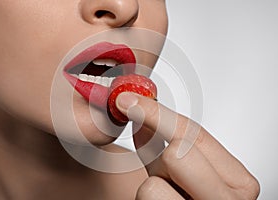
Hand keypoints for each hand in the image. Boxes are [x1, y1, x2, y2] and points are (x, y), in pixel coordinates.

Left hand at [116, 92, 259, 199]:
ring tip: (163, 192)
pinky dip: (146, 198)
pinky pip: (148, 197)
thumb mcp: (175, 166)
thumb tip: (137, 104)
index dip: (156, 114)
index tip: (128, 100)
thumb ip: (161, 138)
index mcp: (236, 181)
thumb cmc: (178, 195)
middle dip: (158, 155)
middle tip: (158, 161)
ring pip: (154, 185)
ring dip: (151, 184)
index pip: (195, 134)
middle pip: (178, 154)